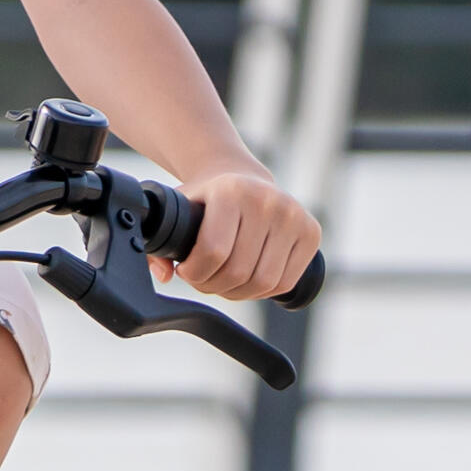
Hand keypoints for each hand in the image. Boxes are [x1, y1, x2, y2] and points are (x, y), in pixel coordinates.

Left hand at [168, 165, 322, 305]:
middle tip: (204, 278)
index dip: (194, 273)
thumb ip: (159, 244)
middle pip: (238, 272)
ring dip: (238, 293)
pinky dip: (262, 291)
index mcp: (231, 191)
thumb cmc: (206, 201)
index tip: (186, 270)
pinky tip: (248, 277)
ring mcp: (294, 215)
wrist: (242, 178)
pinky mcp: (311, 232)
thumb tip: (163, 274)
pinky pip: (284, 283)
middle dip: (214, 286)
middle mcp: (268, 200)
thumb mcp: (178, 212)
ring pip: (263, 283)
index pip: (214, 251)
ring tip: (225, 279)